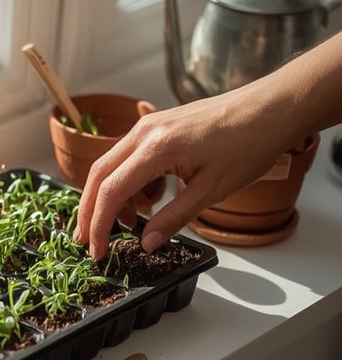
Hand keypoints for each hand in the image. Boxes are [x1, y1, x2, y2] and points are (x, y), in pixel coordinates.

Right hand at [72, 91, 289, 259]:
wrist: (271, 108)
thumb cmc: (249, 145)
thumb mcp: (211, 191)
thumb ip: (173, 219)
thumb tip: (146, 243)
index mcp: (155, 149)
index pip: (111, 191)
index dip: (99, 224)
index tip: (97, 251)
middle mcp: (143, 133)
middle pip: (99, 175)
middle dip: (90, 210)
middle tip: (88, 241)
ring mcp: (148, 126)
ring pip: (112, 165)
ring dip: (113, 196)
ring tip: (133, 221)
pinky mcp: (157, 125)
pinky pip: (129, 156)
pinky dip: (131, 181)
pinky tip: (152, 197)